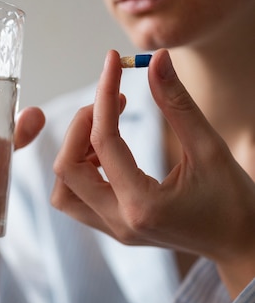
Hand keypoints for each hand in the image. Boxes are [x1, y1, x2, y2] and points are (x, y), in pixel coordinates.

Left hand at [51, 49, 254, 296]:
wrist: (238, 242)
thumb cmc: (231, 199)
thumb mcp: (209, 148)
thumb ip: (178, 104)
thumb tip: (156, 60)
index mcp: (143, 205)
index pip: (105, 142)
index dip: (105, 95)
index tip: (112, 63)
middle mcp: (121, 222)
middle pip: (66, 171)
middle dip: (80, 127)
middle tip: (111, 102)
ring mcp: (115, 230)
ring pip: (64, 193)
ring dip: (74, 155)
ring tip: (107, 131)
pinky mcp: (116, 230)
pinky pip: (79, 202)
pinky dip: (81, 173)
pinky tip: (108, 153)